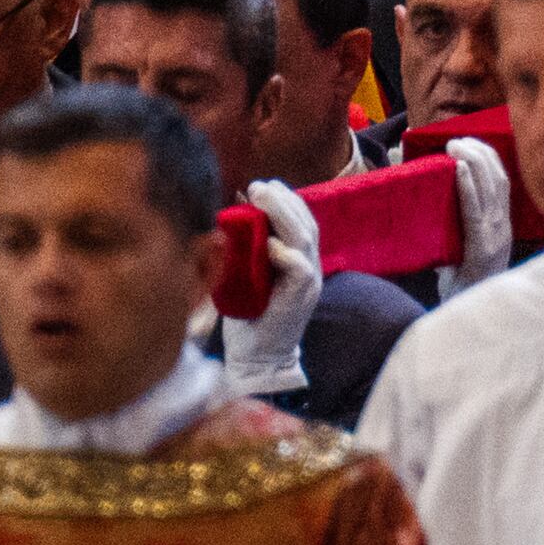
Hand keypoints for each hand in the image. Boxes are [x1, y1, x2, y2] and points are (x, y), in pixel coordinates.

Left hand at [215, 181, 325, 396]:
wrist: (259, 359)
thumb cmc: (250, 317)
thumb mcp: (248, 276)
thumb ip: (248, 250)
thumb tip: (233, 215)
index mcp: (300, 261)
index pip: (302, 221)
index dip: (285, 200)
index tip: (262, 186)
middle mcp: (310, 268)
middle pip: (306, 223)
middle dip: (283, 200)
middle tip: (258, 185)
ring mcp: (308, 284)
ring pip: (305, 239)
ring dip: (283, 214)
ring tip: (262, 197)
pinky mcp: (299, 299)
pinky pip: (299, 269)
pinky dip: (284, 253)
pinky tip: (268, 243)